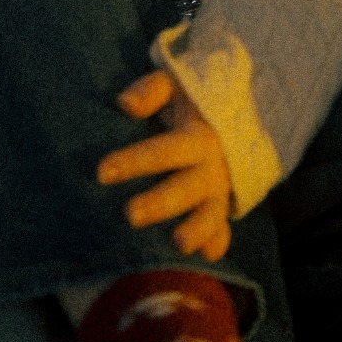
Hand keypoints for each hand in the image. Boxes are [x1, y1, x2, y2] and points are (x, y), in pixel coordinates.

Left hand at [97, 68, 232, 261]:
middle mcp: (211, 164)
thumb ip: (151, 90)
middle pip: (185, 187)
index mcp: (197, 135)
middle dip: (160, 202)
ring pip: (211, 212)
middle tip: (130, 215)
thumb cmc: (191, 99)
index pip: (162, 150)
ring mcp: (220, 187)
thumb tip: (126, 104)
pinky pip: (224, 225)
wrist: (239, 111)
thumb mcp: (175, 85)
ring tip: (178, 244)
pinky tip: (208, 256)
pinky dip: (218, 240)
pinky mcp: (223, 203)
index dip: (133, 161)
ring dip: (197, 228)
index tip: (102, 172)